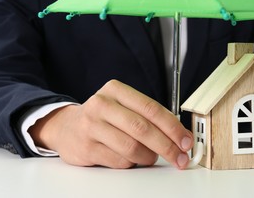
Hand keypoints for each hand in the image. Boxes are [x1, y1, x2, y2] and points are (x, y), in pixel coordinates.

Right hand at [29, 80, 192, 168]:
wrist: (66, 127)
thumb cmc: (104, 117)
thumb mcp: (124, 106)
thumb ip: (150, 116)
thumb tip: (181, 135)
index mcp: (116, 90)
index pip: (151, 108)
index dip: (173, 127)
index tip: (186, 140)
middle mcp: (102, 105)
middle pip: (143, 129)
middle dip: (167, 146)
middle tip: (180, 158)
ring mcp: (91, 127)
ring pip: (132, 147)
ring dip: (149, 157)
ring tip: (152, 156)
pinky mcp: (87, 148)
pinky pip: (119, 161)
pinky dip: (132, 163)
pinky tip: (131, 158)